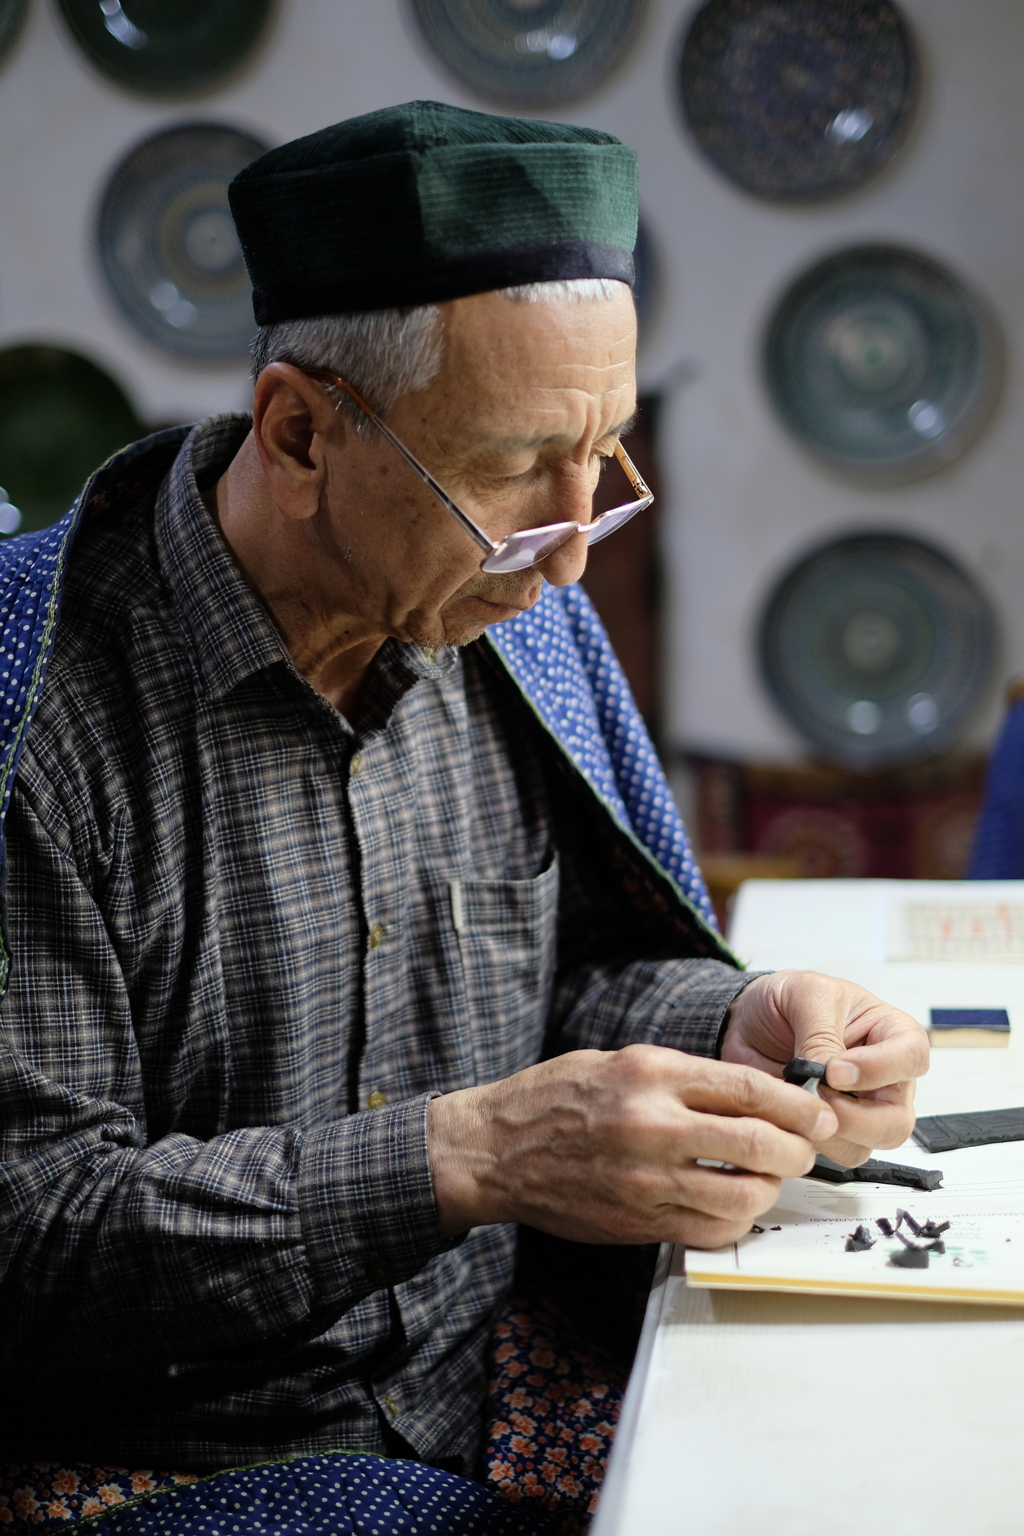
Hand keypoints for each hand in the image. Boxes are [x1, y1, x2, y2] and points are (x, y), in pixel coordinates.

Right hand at [427, 1044, 838, 1248]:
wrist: (492, 1149)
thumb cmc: (554, 1097)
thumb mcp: (618, 1061)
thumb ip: (682, 1076)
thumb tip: (750, 1094)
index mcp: (651, 1073)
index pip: (750, 1088)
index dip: (798, 1104)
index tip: (818, 1112)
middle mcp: (652, 1124)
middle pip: (758, 1142)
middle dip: (798, 1150)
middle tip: (805, 1150)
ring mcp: (644, 1179)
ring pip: (741, 1195)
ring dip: (769, 1190)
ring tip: (767, 1180)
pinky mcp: (636, 1221)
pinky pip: (707, 1230)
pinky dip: (733, 1222)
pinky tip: (732, 1207)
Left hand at [720, 971, 929, 1167]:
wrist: (748, 1020)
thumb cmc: (789, 1000)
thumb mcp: (807, 994)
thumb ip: (821, 1033)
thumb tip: (827, 1074)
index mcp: (892, 1035)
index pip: (911, 1058)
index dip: (879, 1070)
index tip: (837, 1071)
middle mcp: (883, 1081)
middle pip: (896, 1121)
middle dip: (856, 1119)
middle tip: (817, 1097)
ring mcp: (857, 1112)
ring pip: (862, 1147)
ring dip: (827, 1134)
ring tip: (794, 1103)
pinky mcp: (826, 1132)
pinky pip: (827, 1154)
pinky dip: (803, 1141)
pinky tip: (784, 1115)